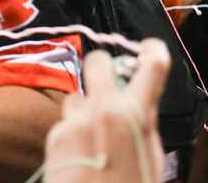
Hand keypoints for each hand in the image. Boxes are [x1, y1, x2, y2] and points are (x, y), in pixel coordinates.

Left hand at [44, 40, 169, 182]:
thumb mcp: (151, 158)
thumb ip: (143, 125)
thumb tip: (140, 107)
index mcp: (136, 115)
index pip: (151, 66)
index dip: (152, 51)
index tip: (150, 48)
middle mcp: (103, 110)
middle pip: (97, 62)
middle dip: (102, 66)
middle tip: (106, 78)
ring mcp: (75, 121)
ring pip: (77, 98)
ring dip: (83, 111)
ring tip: (92, 140)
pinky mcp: (55, 137)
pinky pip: (64, 125)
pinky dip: (71, 135)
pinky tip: (79, 158)